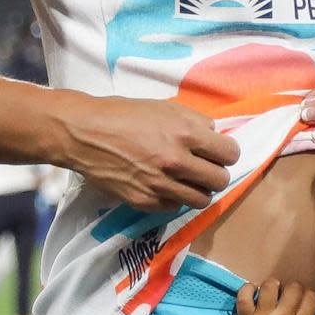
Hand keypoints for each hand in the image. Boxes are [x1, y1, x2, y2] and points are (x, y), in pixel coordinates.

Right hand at [55, 91, 240, 210]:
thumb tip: (214, 135)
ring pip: (201, 200)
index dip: (226, 152)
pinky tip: (163, 184)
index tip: (218, 152)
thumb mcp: (164, 107)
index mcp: (185, 134)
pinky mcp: (145, 201)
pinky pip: (174, 206)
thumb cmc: (123, 114)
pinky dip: (174, 197)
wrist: (84, 134)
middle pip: (219, 180)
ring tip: (186, 179)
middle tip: (203, 167)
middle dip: (215, 173)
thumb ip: (194, 121)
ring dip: (198, 189)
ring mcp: (160, 185)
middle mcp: (176, 162)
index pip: (229, 154)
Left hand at [233, 278, 314, 314]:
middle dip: (291, 288)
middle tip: (285, 296)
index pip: (311, 296)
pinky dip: (247, 289)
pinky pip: (244, 294)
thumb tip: (304, 311)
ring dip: (270, 286)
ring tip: (267, 293)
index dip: (307, 295)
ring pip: (269, 285)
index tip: (302, 300)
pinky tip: (251, 292)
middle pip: (293, 286)